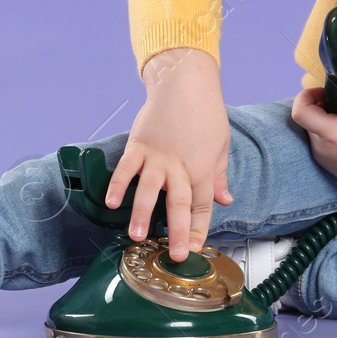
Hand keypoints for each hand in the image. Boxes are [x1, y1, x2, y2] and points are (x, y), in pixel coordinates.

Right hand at [105, 48, 233, 260]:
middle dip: (177, 232)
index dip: (198, 228)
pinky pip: (126, 168)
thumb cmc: (206, 112)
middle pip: (179, 204)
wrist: (185, 82)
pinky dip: (118, 185)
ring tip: (137, 235)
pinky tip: (111, 202)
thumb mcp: (222, 145)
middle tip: (173, 255)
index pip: (202, 206)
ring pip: (149, 190)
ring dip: (143, 214)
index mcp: (203, 169)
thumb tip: (225, 200)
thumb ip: (219, 176)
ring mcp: (157, 156)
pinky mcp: (139, 145)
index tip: (193, 248)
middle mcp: (180, 167)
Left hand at [291, 82, 336, 198]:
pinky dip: (327, 132)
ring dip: (324, 118)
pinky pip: (318, 142)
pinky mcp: (327, 165)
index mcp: (332, 134)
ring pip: (312, 129)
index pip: (299, 112)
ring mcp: (322, 159)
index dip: (306, 95)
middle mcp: (322, 149)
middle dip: (320, 105)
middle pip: (308, 118)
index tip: (322, 91)